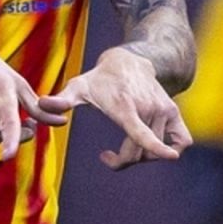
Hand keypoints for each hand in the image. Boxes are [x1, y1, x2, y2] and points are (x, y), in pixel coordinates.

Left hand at [63, 47, 191, 169]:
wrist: (128, 61)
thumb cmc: (100, 79)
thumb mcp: (78, 86)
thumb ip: (61, 99)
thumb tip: (40, 103)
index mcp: (125, 107)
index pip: (141, 131)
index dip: (155, 146)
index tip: (170, 157)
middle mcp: (148, 109)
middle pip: (142, 151)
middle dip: (123, 161)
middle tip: (107, 158)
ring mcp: (164, 110)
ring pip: (157, 150)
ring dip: (141, 156)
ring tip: (124, 149)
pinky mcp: (174, 112)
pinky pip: (182, 139)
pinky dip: (171, 148)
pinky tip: (155, 147)